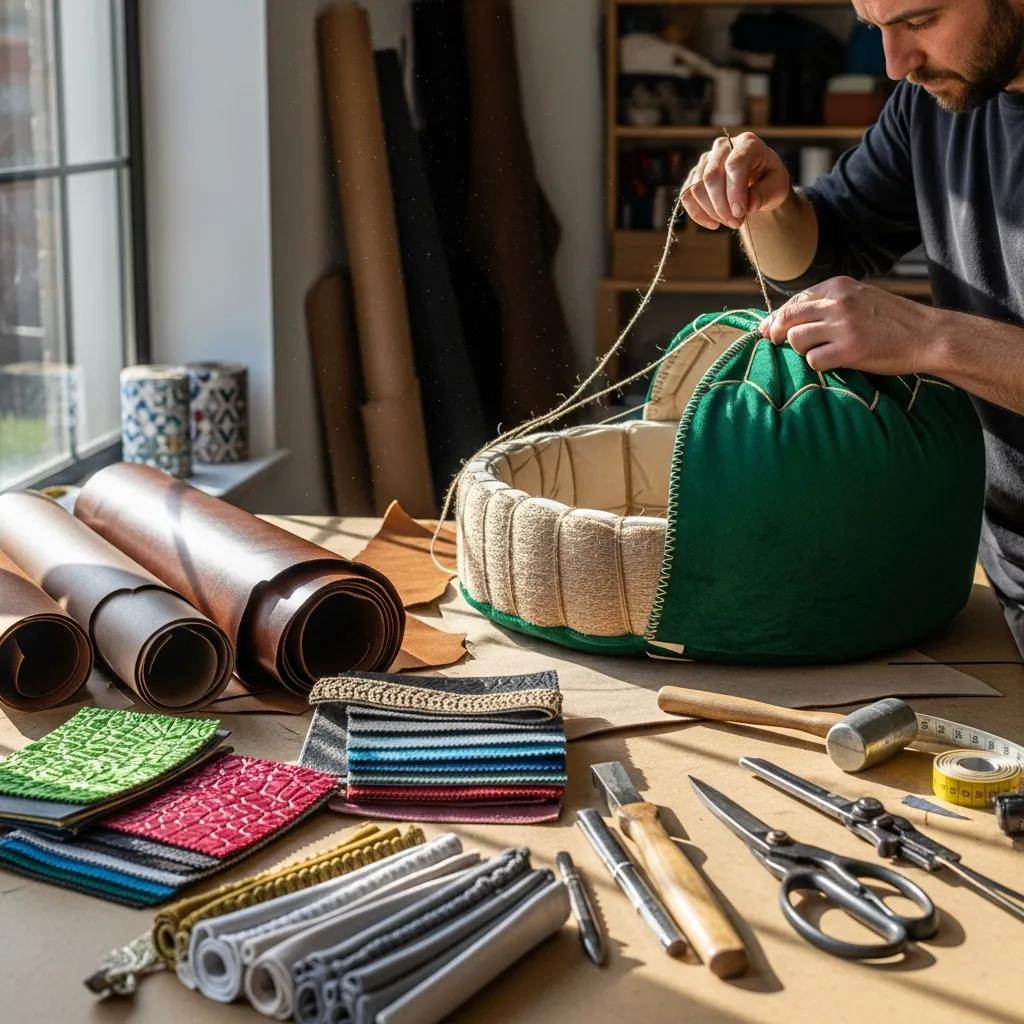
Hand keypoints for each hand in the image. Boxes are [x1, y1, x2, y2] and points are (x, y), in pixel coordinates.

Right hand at [681, 133, 790, 230]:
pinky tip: (714, 224)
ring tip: (729, 222)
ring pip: (696, 188)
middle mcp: (723, 147)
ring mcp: (705, 160)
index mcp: (747, 143)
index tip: (740, 213)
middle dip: (722, 206)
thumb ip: (765, 194)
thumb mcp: (777, 187)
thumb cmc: (768, 181)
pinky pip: (686, 196)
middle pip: (711, 177)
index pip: (734, 164)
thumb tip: (749, 205)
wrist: (757, 181)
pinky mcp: (694, 175)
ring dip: (712, 212)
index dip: (735, 192)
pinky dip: (698, 214)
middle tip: (736, 223)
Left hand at [759, 276, 936, 373]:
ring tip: (820, 351)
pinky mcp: (849, 350)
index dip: (777, 318)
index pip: (794, 301)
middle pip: (788, 319)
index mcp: (839, 286)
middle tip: (778, 344)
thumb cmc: (892, 320)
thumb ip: (828, 304)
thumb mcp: (860, 298)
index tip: (769, 330)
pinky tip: (833, 362)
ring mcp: (843, 326)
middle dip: (778, 334)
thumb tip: (782, 319)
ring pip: (796, 339)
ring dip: (802, 350)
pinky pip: (813, 360)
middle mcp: (839, 303)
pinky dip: (818, 365)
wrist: (928, 335)